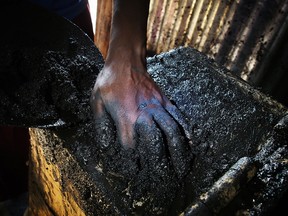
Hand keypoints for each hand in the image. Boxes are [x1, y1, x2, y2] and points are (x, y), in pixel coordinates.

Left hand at [90, 58, 191, 177]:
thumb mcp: (96, 102)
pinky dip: (185, 130)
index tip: (135, 172)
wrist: (125, 61)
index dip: (132, 161)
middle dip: (161, 161)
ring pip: (172, 130)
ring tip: (183, 166)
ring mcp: (157, 105)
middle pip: (156, 141)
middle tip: (165, 177)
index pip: (131, 145)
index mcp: (125, 115)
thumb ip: (100, 126)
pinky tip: (190, 142)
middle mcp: (144, 112)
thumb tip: (105, 146)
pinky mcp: (164, 100)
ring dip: (179, 150)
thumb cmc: (108, 82)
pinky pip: (178, 116)